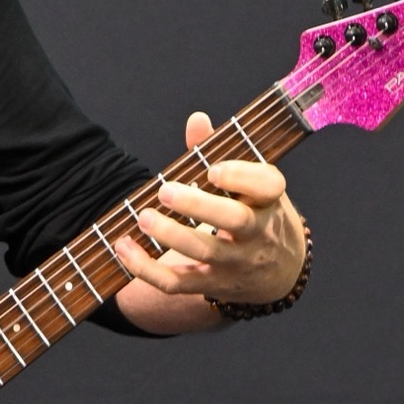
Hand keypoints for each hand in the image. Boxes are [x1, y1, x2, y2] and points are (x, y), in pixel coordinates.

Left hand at [112, 109, 307, 331]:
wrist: (279, 271)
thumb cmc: (255, 212)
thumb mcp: (251, 184)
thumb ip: (221, 151)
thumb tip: (196, 119)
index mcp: (268, 199)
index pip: (269, 186)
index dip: (242, 177)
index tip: (213, 169)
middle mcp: (257, 232)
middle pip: (235, 220)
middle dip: (199, 205)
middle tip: (164, 190)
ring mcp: (236, 262)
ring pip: (204, 251)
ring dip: (170, 235)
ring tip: (142, 216)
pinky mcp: (212, 284)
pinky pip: (178, 283)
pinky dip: (146, 269)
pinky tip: (124, 248)